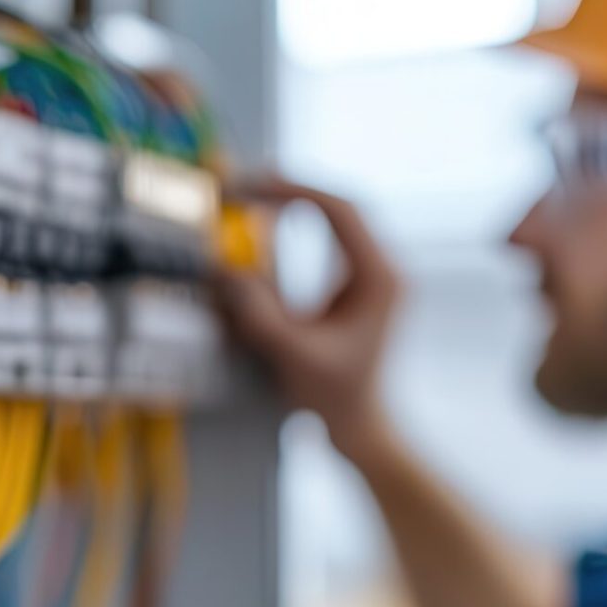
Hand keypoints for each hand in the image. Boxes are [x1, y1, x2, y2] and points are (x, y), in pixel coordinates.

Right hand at [214, 180, 401, 457]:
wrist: (360, 424)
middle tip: (248, 182)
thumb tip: (222, 268)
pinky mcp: (364, 283)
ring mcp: (377, 274)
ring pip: (341, 217)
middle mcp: (385, 268)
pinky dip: (304, 222)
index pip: (341, 211)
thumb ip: (257, 311)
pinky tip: (275, 219)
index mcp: (379, 278)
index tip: (253, 184)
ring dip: (299, 202)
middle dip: (294, 189)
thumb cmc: (331, 395)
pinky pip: (336, 236)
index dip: (295, 190)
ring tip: (256, 193)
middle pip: (342, 206)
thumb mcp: (290, 352)